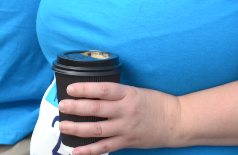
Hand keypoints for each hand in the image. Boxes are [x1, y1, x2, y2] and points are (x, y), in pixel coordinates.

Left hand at [58, 82, 181, 154]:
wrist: (175, 121)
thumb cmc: (155, 103)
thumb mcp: (136, 91)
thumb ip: (117, 94)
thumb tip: (93, 94)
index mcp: (128, 94)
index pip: (103, 90)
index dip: (85, 89)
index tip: (71, 88)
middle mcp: (126, 111)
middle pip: (97, 109)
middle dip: (77, 107)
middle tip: (62, 106)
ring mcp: (126, 128)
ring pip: (98, 129)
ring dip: (78, 128)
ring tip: (64, 125)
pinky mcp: (127, 142)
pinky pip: (105, 147)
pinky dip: (90, 150)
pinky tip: (77, 151)